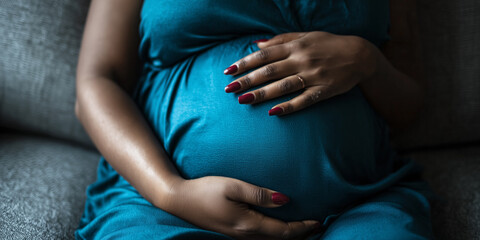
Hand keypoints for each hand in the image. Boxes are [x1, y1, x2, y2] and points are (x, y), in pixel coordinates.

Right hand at [163, 176, 319, 239]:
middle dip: (300, 235)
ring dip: (288, 237)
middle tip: (318, 227)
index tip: (318, 221)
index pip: (283, 231)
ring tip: (303, 229)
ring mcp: (237, 236)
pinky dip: (275, 236)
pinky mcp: (232, 233)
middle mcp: (244, 235)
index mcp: (248, 224)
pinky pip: (260, 239)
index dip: (302, 228)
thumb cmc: (205, 190)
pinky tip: (277, 228)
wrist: (179, 200)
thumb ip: (259, 194)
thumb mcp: (233, 186)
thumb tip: (285, 200)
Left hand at [224, 31, 380, 115]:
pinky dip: (289, 106)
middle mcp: (302, 59)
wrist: (360, 54)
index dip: (245, 63)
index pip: (264, 55)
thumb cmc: (328, 44)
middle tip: (229, 89)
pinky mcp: (324, 90)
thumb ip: (280, 40)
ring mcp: (313, 75)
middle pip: (269, 71)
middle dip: (247, 80)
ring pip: (283, 86)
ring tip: (244, 100)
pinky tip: (274, 112)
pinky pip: (305, 100)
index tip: (229, 71)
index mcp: (295, 46)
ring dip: (262, 94)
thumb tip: (256, 44)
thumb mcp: (305, 36)